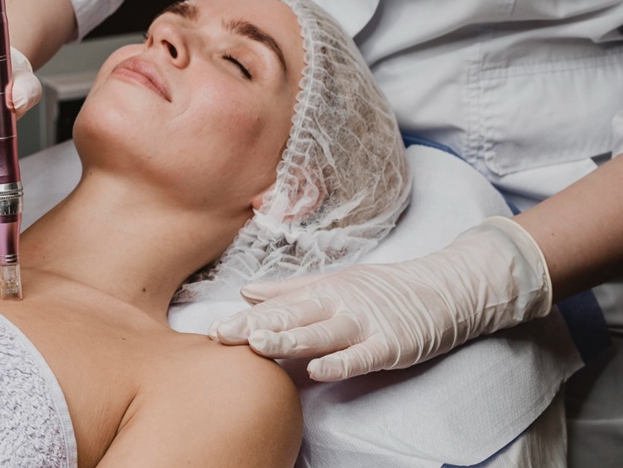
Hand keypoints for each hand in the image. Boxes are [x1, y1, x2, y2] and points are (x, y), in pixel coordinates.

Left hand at [209, 217, 551, 380]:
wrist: (443, 289)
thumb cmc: (381, 290)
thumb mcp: (333, 283)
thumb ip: (288, 291)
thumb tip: (246, 291)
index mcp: (321, 292)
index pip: (275, 307)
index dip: (243, 319)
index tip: (211, 330)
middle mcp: (338, 305)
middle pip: (291, 317)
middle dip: (254, 327)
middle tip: (220, 336)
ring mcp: (364, 324)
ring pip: (321, 333)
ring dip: (289, 339)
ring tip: (258, 345)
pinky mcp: (391, 343)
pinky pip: (362, 355)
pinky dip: (341, 362)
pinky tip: (318, 370)